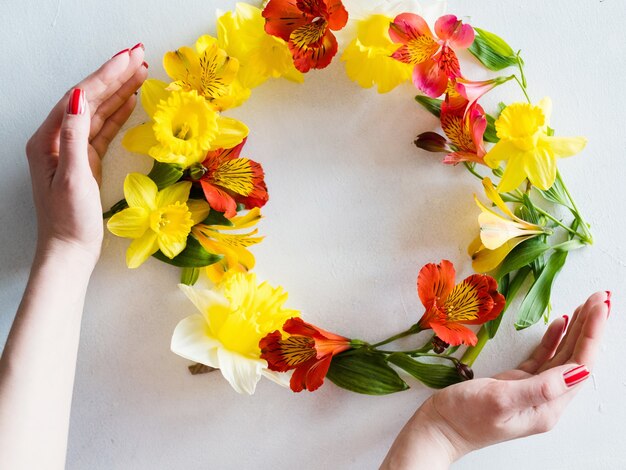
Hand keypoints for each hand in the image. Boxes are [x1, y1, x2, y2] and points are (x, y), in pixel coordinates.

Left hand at [25, 45, 147, 263]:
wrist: (70, 251)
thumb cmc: (69, 220)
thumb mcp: (71, 177)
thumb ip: (74, 136)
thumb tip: (80, 98)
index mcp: (48, 139)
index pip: (80, 97)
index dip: (105, 75)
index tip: (128, 59)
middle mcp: (58, 139)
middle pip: (89, 99)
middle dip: (114, 76)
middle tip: (139, 56)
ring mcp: (73, 149)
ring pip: (99, 112)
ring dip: (119, 91)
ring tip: (141, 72)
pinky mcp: (87, 161)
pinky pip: (104, 130)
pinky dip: (118, 114)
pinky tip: (131, 102)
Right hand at [382, 291, 609, 468]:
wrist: (438, 429)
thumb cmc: (464, 417)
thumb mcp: (500, 400)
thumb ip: (541, 388)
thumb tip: (579, 372)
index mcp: (547, 407)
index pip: (581, 366)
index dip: (592, 335)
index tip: (599, 307)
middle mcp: (546, 400)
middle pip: (577, 359)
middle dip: (590, 327)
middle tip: (600, 297)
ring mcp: (531, 391)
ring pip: (562, 356)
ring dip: (575, 330)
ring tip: (586, 304)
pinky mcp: (516, 383)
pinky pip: (542, 358)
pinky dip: (552, 339)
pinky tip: (559, 323)